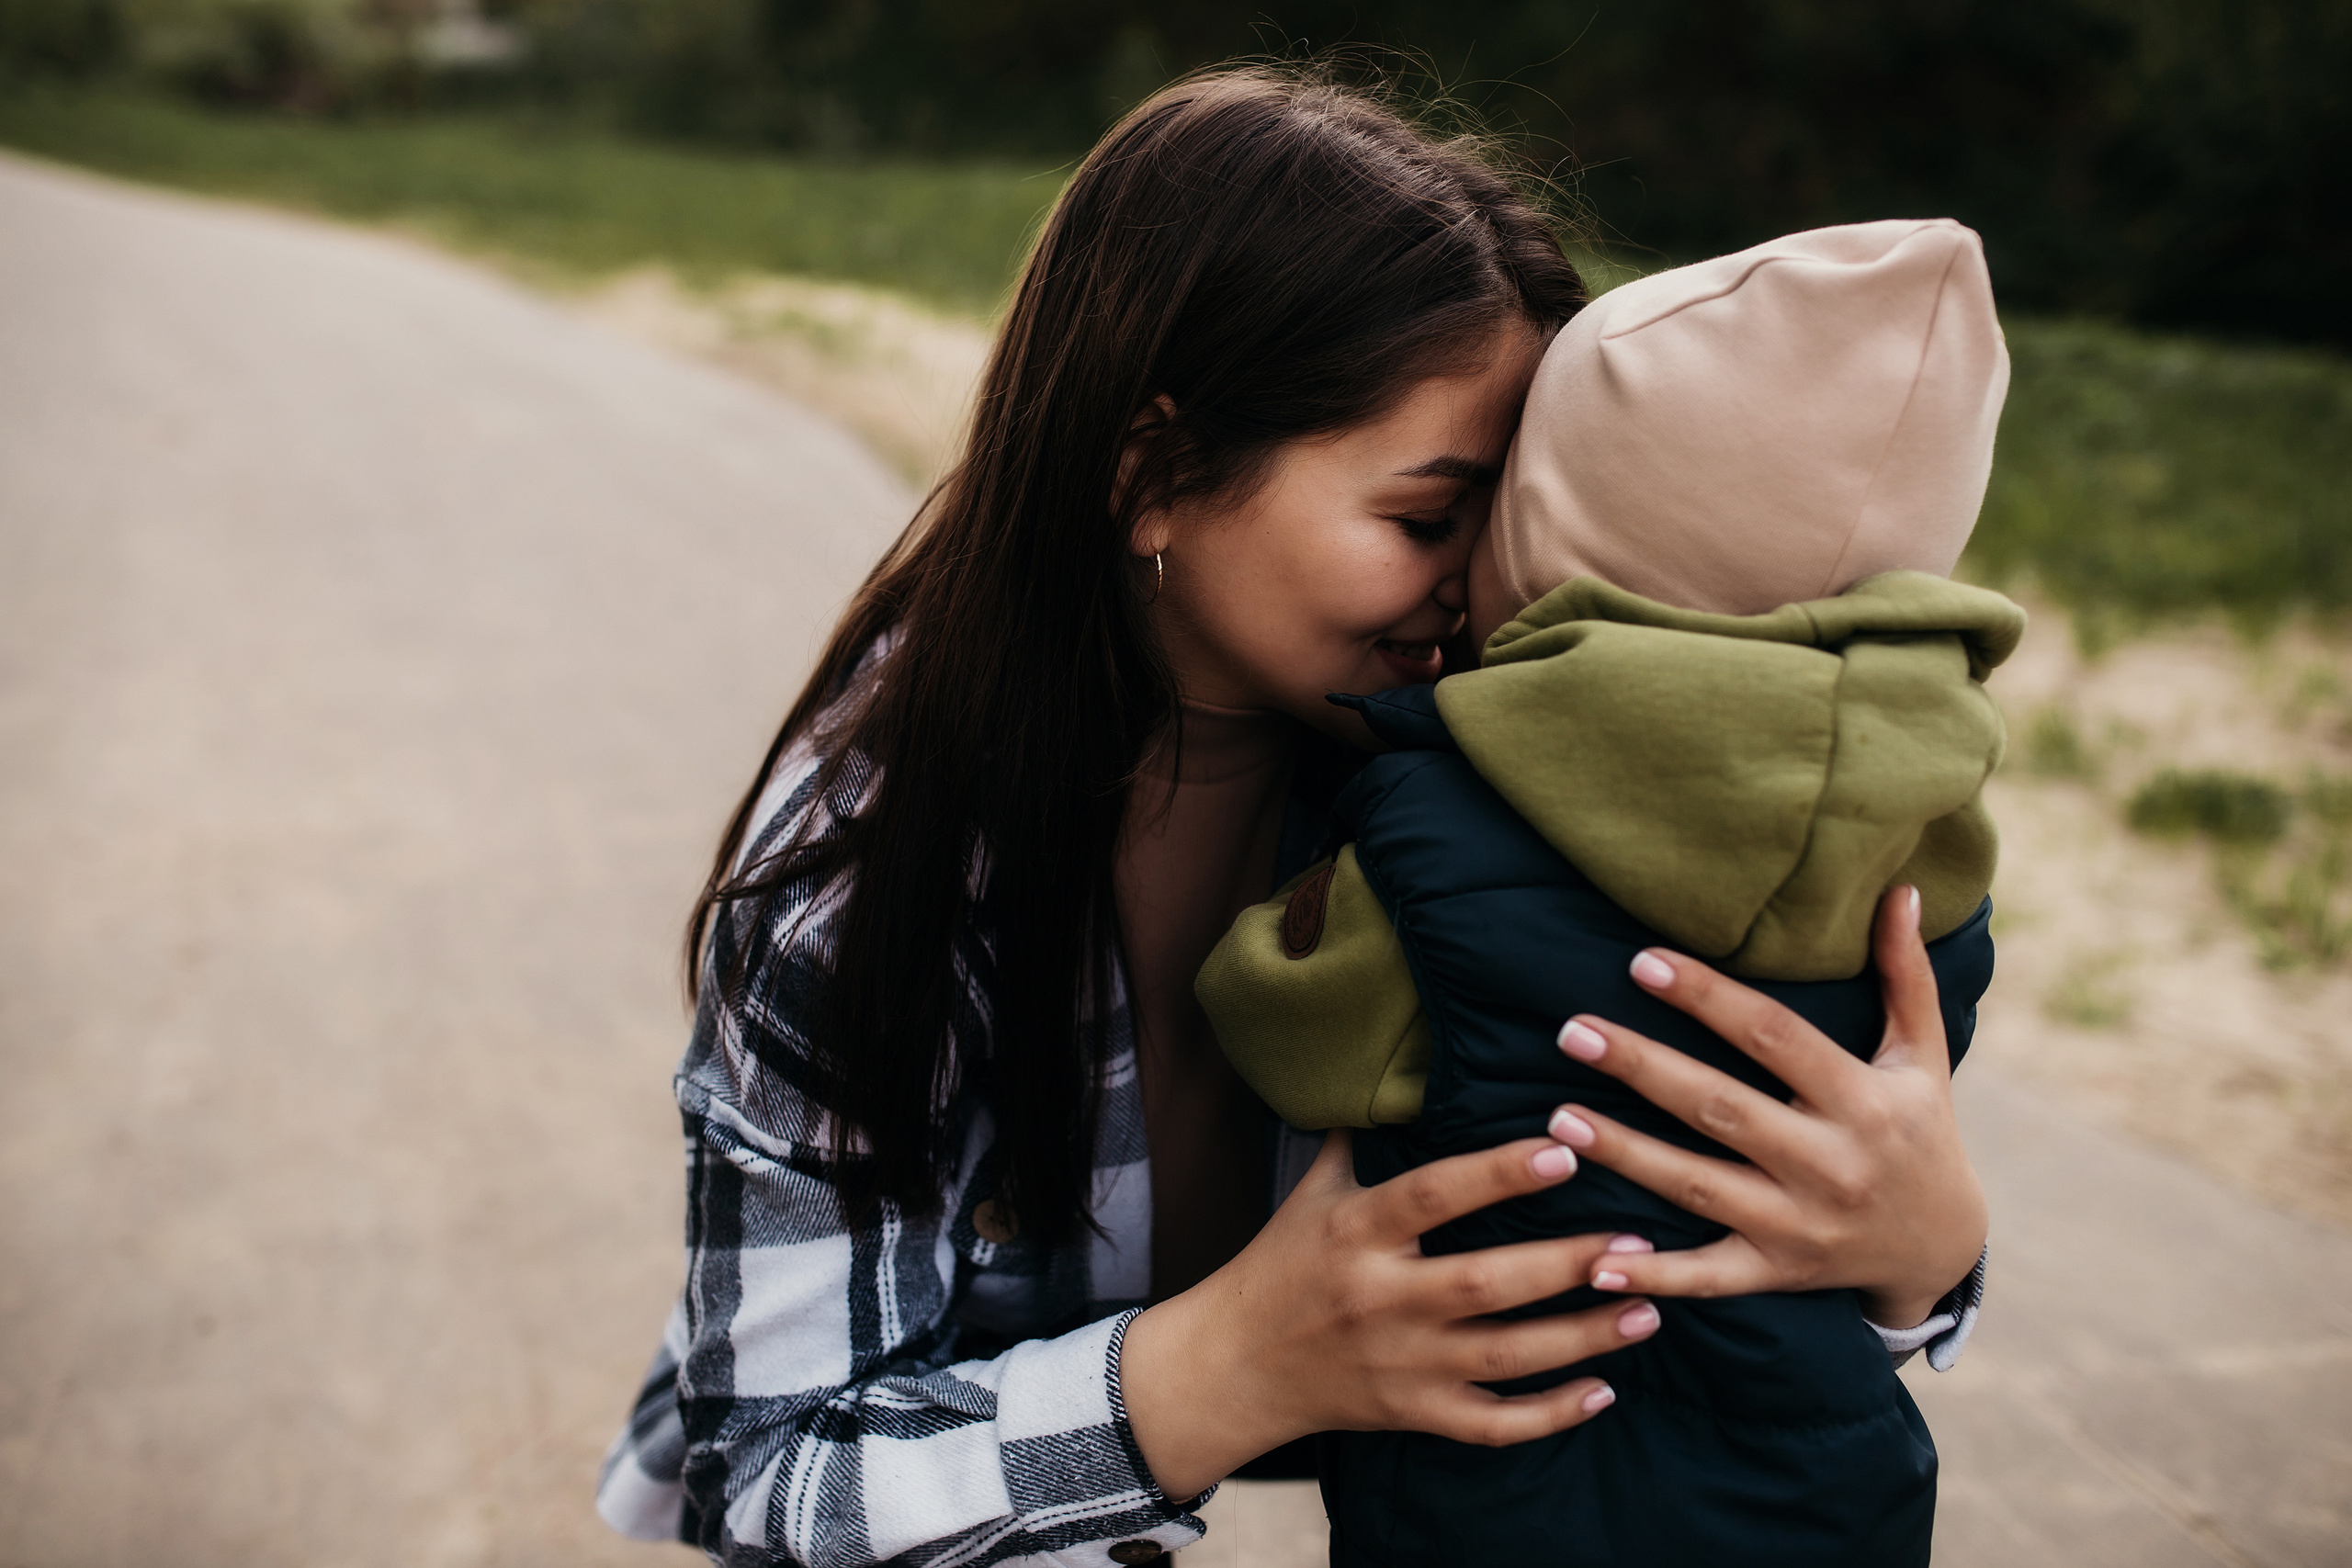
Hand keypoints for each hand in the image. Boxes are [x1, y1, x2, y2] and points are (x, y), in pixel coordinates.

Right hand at [1118, 1130, 1659, 1501]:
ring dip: (1583, 1337)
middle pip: (1485, 1284)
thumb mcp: (1311, 1192)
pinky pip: (1492, 1423)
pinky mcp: (1413, 1415)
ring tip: (1650, 1311)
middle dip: (1567, 1265)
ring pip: (1506, 1357)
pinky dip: (1550, 1415)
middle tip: (1639, 1244)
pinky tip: (1604, 1392)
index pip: (1432, 1197)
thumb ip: (1363, 1135)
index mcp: (1356, 1233)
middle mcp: (1381, 1299)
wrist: (1231, 1367)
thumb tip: (1408, 1062)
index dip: (1497, 1175)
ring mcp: (1402, 1365)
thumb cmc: (1280, 1265)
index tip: (1563, 1153)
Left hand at [1545, 885, 1986, 1330]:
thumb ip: (1905, 975)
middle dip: (1644, 1070)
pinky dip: (1653, 1275)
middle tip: (1572, 1031)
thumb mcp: (1922, 1056)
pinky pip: (1707, 1277)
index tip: (1641, 963)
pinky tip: (1595, 1259)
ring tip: (1557, 1118)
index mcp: (1864, 1101)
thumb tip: (1903, 891)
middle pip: (1722, 1110)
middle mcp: (1831, 1165)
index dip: (1708, 999)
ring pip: (1699, 1188)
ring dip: (1626, 1156)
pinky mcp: (1776, 1273)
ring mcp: (1800, 1226)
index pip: (1774, 1037)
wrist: (1944, 1248)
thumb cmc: (1922, 1131)